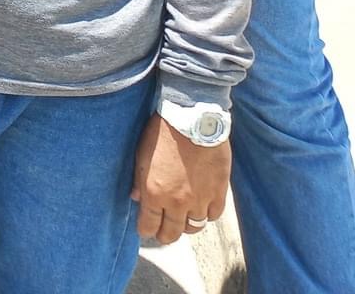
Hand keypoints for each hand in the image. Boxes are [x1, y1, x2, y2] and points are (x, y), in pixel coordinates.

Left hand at [131, 116, 229, 246]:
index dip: (146, 230)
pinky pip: (213, 215)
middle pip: (172, 233)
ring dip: (186, 225)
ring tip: (182, 219)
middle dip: (165, 235)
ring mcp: (200, 199)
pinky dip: (207, 214)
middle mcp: (177, 202)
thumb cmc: (162, 132)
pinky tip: (202, 207)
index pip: (149, 226)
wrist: (193, 118)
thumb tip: (136, 197)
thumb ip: (138, 180)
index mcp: (154, 193)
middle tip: (163, 231)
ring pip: (194, 227)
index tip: (146, 229)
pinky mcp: (219, 192)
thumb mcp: (141, 154)